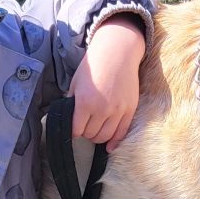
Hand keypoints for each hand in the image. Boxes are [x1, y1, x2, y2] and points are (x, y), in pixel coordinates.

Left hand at [68, 14, 145, 149]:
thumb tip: (69, 119)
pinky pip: (122, 133)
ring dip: (98, 137)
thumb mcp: (76, 83)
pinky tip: (109, 146)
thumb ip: (72, 103)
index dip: (73, 130)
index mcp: (85, 103)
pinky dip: (114, 142)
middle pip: (90, 134)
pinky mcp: (130, 110)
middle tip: (85, 126)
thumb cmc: (95, 65)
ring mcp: (117, 111)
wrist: (118, 52)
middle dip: (85, 133)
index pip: (76, 130)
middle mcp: (102, 109)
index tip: (74, 127)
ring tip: (95, 130)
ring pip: (105, 136)